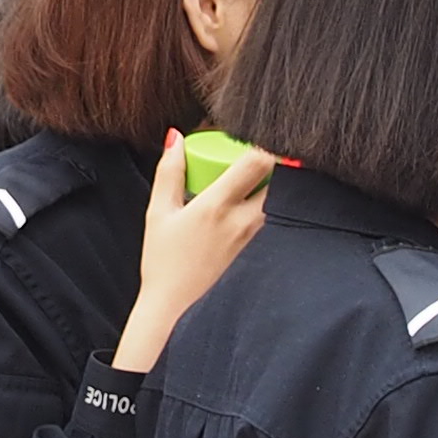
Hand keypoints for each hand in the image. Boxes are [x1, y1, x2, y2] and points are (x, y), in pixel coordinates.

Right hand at [115, 139, 272, 372]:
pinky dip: (271, 200)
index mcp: (216, 206)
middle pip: (279, 178)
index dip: (265, 143)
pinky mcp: (259, 247)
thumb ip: (169, 171)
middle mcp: (243, 220)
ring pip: (280, 197)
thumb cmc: (162, 259)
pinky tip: (259, 195)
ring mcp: (255, 235)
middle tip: (264, 148)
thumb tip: (175, 137)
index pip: (257, 164)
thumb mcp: (158, 211)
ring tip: (260, 170)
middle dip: (276, 159)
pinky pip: (273, 215)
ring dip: (275, 180)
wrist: (176, 305)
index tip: (259, 132)